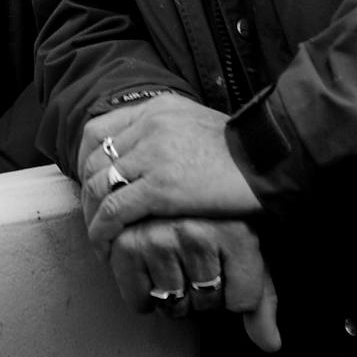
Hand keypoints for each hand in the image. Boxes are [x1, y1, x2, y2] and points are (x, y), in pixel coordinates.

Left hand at [78, 94, 259, 233]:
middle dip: (87, 193)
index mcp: (155, 109)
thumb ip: (167, 134)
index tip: (90, 186)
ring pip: (100, 187)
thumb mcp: (196, 125)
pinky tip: (106, 247)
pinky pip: (115, 211)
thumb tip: (146, 155)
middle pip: (94, 160)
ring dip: (92, 215)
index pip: (98, 131)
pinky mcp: (161, 187)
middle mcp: (148, 126)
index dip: (86, 161)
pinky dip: (103, 230)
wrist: (271, 160)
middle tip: (92, 217)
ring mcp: (152, 155)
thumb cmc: (242, 151)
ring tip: (99, 237)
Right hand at [103, 216, 280, 352]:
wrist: (168, 183)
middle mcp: (198, 233)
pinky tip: (147, 270)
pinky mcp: (128, 244)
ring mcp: (160, 238)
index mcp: (235, 233)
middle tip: (193, 262)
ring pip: (174, 304)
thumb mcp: (244, 253)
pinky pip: (140, 299)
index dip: (234, 293)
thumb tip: (271, 344)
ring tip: (171, 264)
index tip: (225, 266)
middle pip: (207, 303)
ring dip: (171, 294)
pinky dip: (141, 296)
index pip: (242, 300)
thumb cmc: (212, 221)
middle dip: (201, 294)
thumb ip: (261, 302)